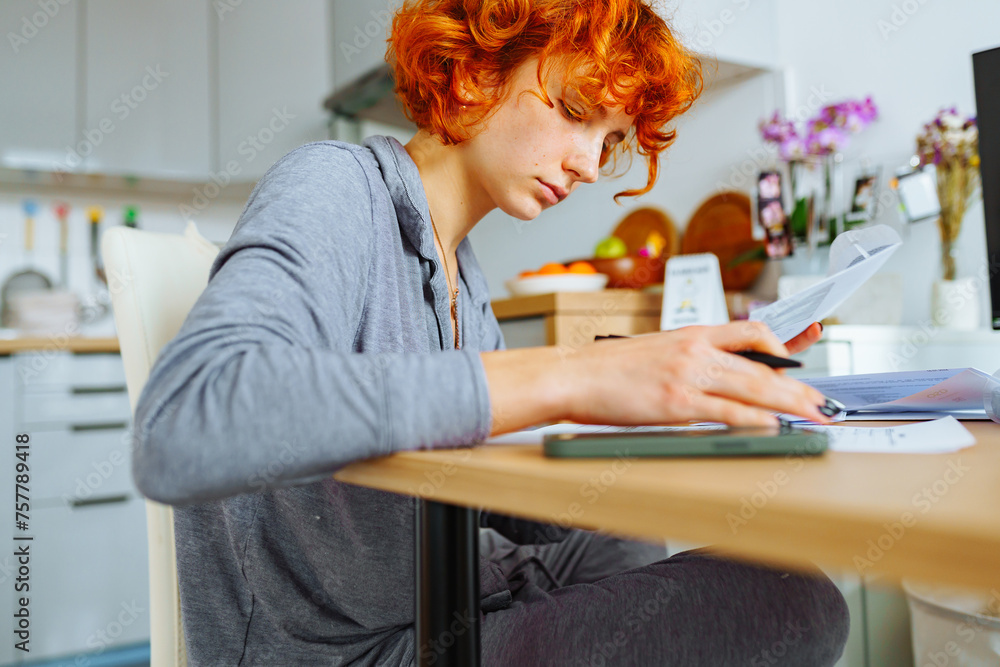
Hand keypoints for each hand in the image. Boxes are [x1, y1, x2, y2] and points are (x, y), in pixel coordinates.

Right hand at [557, 321, 830, 427]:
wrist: (571, 374)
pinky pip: (726, 411)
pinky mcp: (675, 402)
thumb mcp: (656, 351)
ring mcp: (686, 375)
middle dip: (797, 386)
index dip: (787, 340)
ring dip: (788, 403)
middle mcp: (695, 349)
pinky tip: (771, 426)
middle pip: (761, 365)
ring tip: (811, 414)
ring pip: (752, 387)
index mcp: (691, 334)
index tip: (812, 339)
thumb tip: (719, 377)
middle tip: (821, 400)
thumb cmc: (606, 369)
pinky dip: (754, 420)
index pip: (751, 331)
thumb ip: (690, 359)